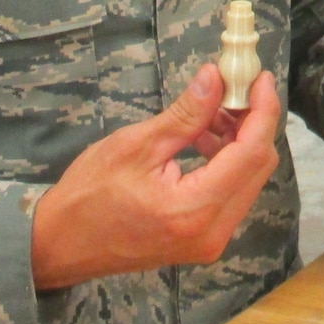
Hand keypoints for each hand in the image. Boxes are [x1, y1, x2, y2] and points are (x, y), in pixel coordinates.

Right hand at [29, 66, 280, 291]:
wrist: (60, 245)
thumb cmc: (88, 196)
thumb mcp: (135, 145)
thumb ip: (185, 114)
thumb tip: (216, 78)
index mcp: (195, 210)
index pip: (251, 153)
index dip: (263, 111)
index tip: (261, 78)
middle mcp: (213, 232)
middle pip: (257, 167)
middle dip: (252, 123)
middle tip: (235, 87)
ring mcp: (210, 241)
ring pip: (247, 180)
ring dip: (238, 141)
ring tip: (210, 110)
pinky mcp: (202, 240)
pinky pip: (230, 194)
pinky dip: (225, 163)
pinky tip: (203, 138)